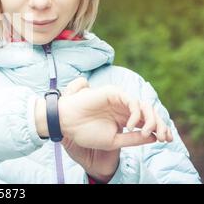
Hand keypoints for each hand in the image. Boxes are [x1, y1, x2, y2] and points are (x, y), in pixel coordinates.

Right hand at [58, 77, 172, 181]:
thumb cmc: (86, 133)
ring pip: (143, 105)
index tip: (166, 140)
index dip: (159, 129)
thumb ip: (133, 138)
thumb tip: (154, 137)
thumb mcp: (114, 140)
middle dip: (160, 124)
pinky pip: (131, 101)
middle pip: (149, 112)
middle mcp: (123, 108)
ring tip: (147, 132)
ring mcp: (118, 99)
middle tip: (164, 136)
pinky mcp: (113, 93)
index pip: (147, 121)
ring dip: (151, 119)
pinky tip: (131, 125)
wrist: (67, 124)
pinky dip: (136, 113)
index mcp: (123, 118)